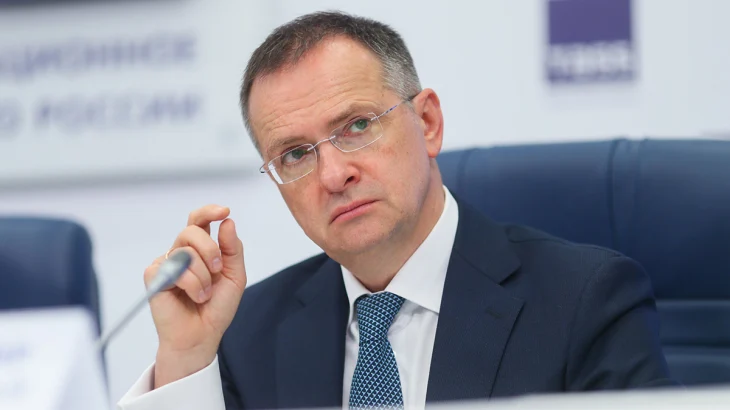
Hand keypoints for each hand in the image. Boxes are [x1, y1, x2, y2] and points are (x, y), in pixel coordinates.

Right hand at [143, 205, 246, 387]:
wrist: (202, 334)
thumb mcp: (234, 276)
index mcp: (200, 249)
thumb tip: (227, 222)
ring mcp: (166, 263)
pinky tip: (194, 297)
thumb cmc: (216, 307)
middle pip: (192, 230)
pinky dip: (192, 285)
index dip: (209, 212)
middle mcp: (181, 252)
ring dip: (203, 276)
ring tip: (205, 294)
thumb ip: (233, 249)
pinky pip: (175, 269)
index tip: (224, 212)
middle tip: (217, 270)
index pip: (199, 221)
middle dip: (210, 249)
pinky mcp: (154, 275)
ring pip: (186, 252)